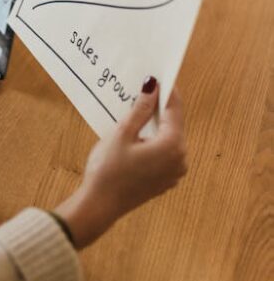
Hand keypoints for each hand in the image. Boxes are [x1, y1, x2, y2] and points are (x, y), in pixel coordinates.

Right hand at [55, 81, 186, 247]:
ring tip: (140, 111)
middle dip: (161, 108)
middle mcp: (180, 159)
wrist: (100, 205)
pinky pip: (165, 154)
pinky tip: (138, 136)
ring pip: (170, 139)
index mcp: (172, 145)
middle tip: (146, 91)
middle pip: (174, 125)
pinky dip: (155, 142)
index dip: (167, 91)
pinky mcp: (166, 180)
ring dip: (157, 126)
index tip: (160, 75)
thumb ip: (141, 109)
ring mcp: (175, 172)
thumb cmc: (108, 169)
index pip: (175, 110)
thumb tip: (152, 86)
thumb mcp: (122, 133)